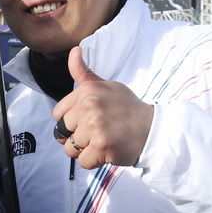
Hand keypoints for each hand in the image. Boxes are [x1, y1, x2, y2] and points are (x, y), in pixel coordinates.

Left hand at [51, 47, 154, 168]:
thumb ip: (84, 74)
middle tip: (97, 133)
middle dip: (76, 137)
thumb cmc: (128, 109)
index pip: (58, 113)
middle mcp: (89, 107)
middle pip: (62, 132)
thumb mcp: (107, 86)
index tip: (86, 120)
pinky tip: (107, 151)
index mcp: (87, 91)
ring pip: (70, 149)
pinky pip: (82, 162)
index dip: (70, 121)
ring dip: (84, 150)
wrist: (154, 129)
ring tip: (102, 141)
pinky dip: (94, 161)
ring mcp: (94, 127)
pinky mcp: (101, 146)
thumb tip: (73, 51)